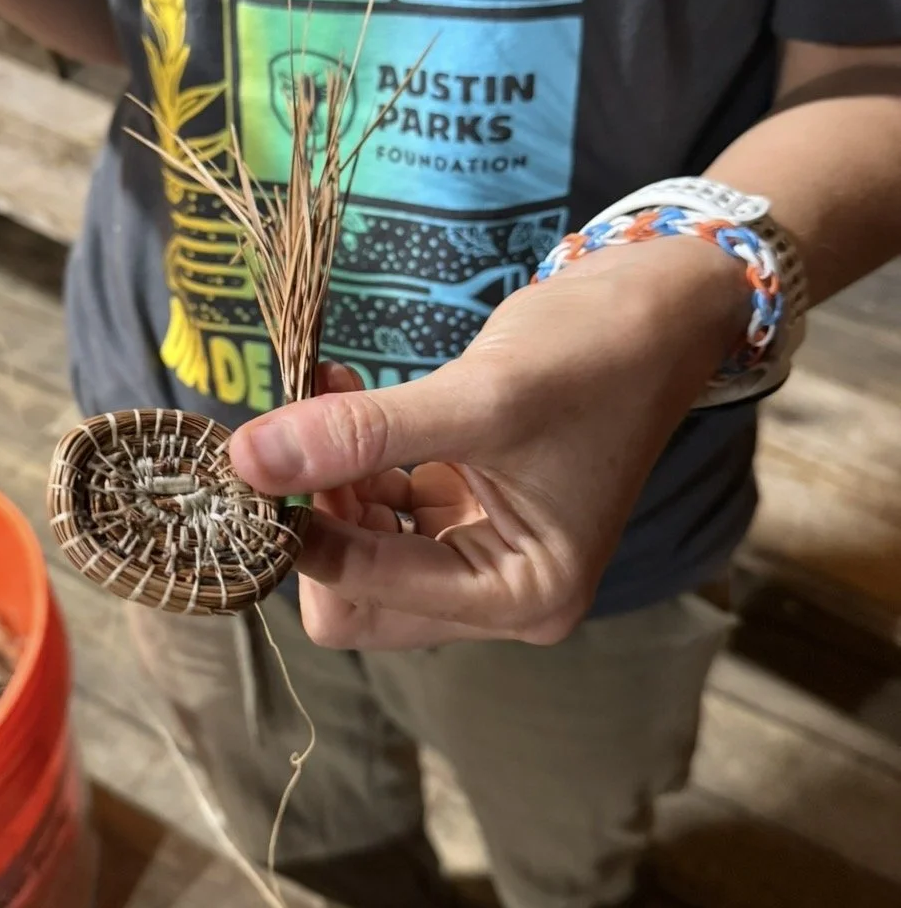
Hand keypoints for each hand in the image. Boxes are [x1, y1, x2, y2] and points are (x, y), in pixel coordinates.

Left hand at [230, 239, 748, 649]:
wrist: (660, 307)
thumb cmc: (597, 354)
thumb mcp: (480, 397)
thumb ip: (362, 435)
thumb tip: (248, 459)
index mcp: (521, 596)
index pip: (361, 600)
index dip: (298, 535)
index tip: (249, 460)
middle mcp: (498, 592)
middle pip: (353, 594)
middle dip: (313, 515)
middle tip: (283, 433)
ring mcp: (478, 550)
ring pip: (357, 546)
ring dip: (325, 475)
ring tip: (319, 390)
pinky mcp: (463, 507)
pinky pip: (379, 503)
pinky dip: (349, 455)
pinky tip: (339, 388)